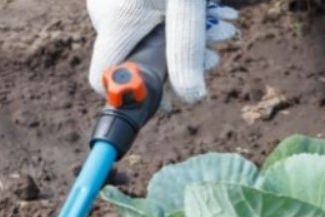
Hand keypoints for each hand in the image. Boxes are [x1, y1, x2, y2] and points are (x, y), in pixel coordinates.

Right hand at [87, 1, 237, 102]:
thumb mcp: (187, 4)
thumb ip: (186, 49)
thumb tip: (190, 99)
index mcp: (116, 21)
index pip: (103, 79)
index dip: (132, 95)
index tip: (167, 99)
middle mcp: (107, 13)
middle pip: (138, 60)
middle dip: (181, 62)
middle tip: (217, 50)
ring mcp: (114, 1)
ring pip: (150, 38)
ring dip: (190, 40)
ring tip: (222, 24)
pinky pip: (151, 17)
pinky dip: (180, 19)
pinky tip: (206, 9)